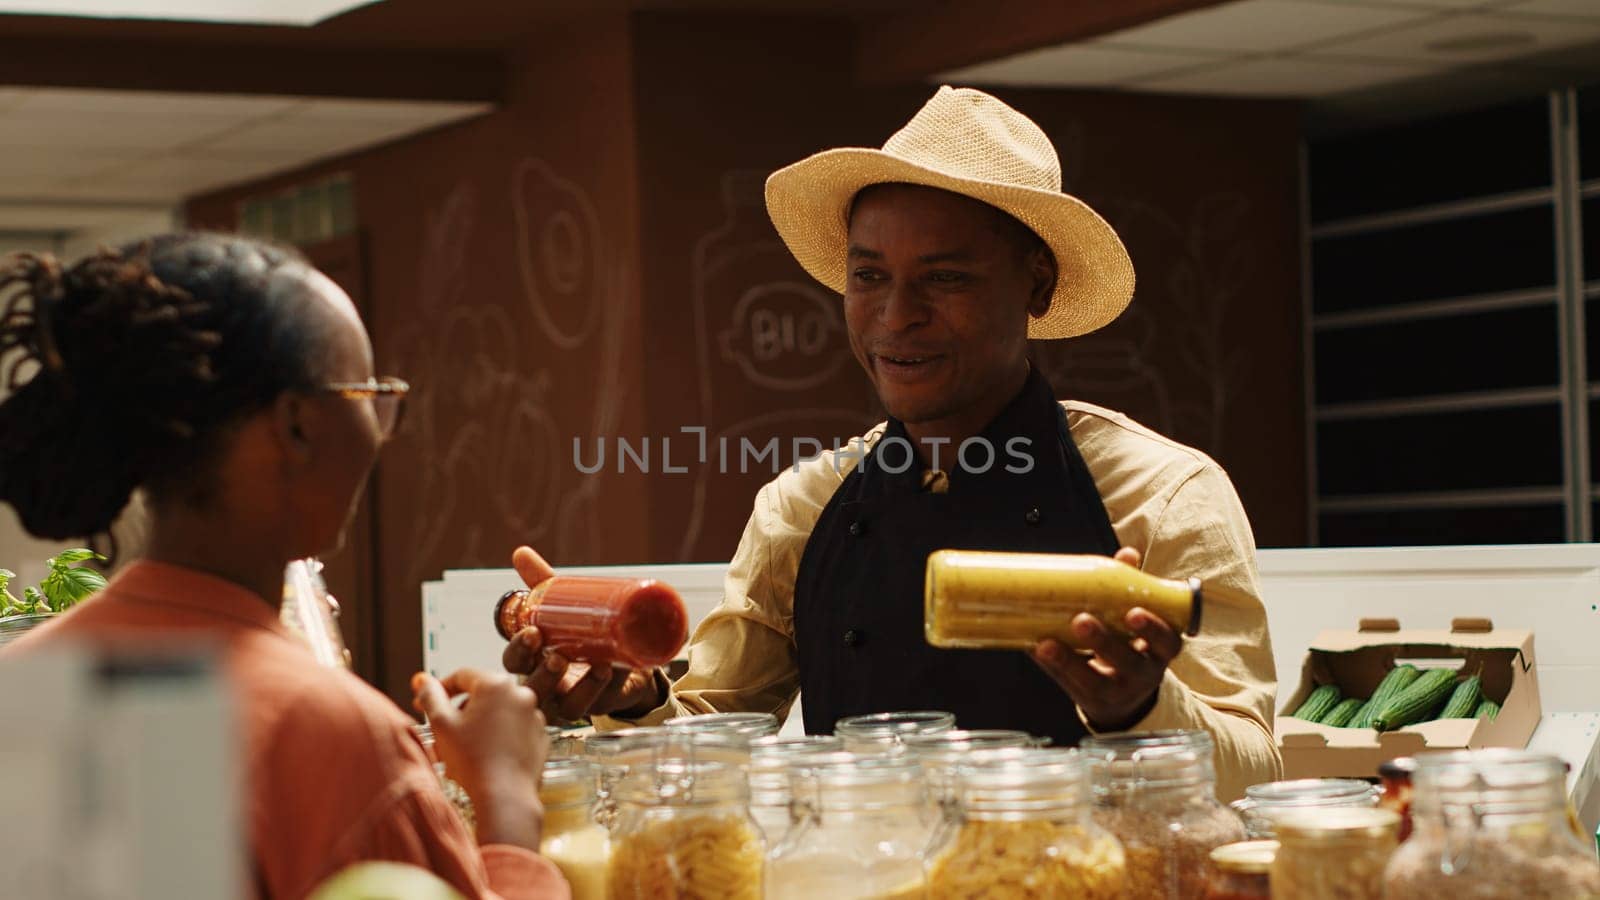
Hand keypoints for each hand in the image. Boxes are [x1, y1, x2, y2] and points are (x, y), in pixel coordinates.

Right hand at [412, 667, 547, 848]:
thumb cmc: (473, 760)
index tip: (425, 703)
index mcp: (496, 684)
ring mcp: (534, 715)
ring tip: (461, 751)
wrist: (505, 796)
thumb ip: (431, 696)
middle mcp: (520, 694)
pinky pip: (513, 730)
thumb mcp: (442, 724)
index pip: (462, 676)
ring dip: (478, 726)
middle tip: (442, 733)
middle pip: (481, 695)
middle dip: (459, 712)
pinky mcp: (540, 735)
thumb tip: (423, 680)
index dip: (440, 690)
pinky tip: (485, 757)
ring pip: (497, 714)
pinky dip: (499, 738)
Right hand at [500, 545, 664, 724]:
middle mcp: (547, 687)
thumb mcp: (562, 609)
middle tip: (558, 655)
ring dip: (581, 688)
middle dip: (544, 675)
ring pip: (567, 708)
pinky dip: (608, 688)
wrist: (621, 660)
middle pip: (534, 690)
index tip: (532, 633)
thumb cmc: (581, 635)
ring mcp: (573, 701)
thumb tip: (520, 552)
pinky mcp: (601, 704)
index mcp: (532, 663)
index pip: (514, 663)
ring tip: (597, 664)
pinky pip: (601, 703)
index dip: (519, 651)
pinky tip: (616, 669)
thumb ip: (542, 584)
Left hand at [1030, 547, 1183, 731]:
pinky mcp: (1090, 700)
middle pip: (1127, 662)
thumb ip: (1132, 589)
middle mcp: (1143, 675)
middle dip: (1104, 642)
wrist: (1125, 696)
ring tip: (1047, 643)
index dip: (1152, 628)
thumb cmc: (1131, 645)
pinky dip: (1052, 667)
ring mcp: (1117, 692)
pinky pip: (1069, 686)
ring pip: (1094, 681)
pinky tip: (1036, 649)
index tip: (1133, 612)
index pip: (1166, 643)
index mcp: (1160, 652)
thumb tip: (1127, 553)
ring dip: (1069, 661)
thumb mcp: (1138, 622)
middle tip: (1081, 620)